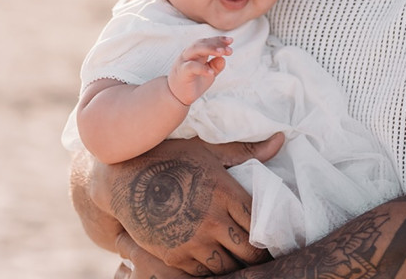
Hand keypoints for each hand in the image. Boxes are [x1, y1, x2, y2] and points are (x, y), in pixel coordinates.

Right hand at [90, 135, 284, 275]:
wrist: (123, 179)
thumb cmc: (170, 159)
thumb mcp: (208, 150)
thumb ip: (246, 151)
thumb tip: (281, 140)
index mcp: (225, 192)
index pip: (260, 222)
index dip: (271, 233)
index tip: (273, 236)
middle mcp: (212, 219)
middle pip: (249, 250)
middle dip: (258, 254)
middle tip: (260, 253)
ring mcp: (192, 241)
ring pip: (227, 267)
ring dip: (236, 265)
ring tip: (238, 260)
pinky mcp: (173, 256)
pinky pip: (202, 274)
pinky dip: (212, 272)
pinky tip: (215, 262)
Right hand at [168, 36, 232, 105]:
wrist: (176, 97)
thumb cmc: (193, 82)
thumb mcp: (208, 74)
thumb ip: (216, 66)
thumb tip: (223, 59)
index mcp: (195, 53)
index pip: (207, 42)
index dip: (218, 40)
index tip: (231, 41)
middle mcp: (189, 54)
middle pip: (201, 43)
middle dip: (215, 43)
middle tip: (228, 49)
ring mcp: (183, 62)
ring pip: (195, 49)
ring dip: (209, 49)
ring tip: (221, 53)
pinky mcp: (181, 72)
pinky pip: (191, 67)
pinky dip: (202, 68)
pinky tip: (211, 72)